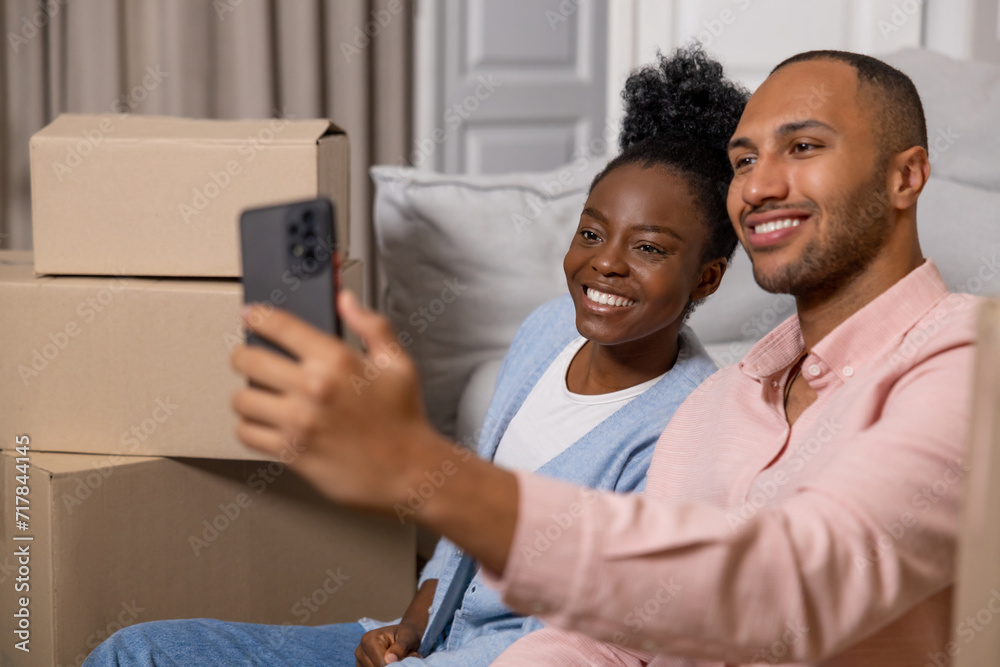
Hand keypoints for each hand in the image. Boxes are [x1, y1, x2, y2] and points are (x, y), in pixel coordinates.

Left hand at [230, 291, 445, 513]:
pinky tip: (264, 424)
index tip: (250, 315)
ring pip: (242, 399)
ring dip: (247, 395)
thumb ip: (371, 326)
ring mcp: (298, 421)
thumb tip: (346, 301)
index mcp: (337, 360)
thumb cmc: (404, 420)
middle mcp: (313, 387)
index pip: (280, 326)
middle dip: (244, 355)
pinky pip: (247, 434)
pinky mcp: (291, 451)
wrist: (409, 470)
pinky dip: (250, 428)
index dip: (256, 316)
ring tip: (258, 395)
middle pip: (248, 359)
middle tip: (248, 358)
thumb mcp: (398, 364)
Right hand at [354, 623, 422, 666]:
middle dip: (390, 666)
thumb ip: (400, 647)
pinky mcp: (362, 666)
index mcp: (369, 639)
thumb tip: (389, 659)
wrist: (403, 636)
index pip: (380, 663)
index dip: (393, 664)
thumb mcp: (407, 637)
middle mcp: (360, 650)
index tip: (403, 658)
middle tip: (399, 658)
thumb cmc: (405, 635)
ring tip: (394, 658)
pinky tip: (387, 662)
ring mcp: (359, 659)